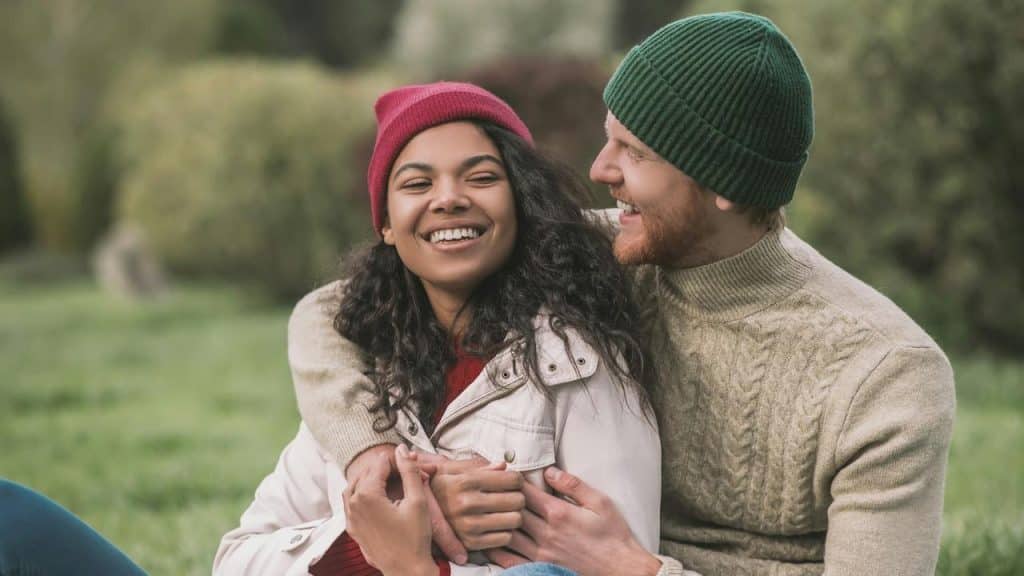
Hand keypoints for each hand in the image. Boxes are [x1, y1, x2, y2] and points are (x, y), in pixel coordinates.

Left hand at [344, 444, 439, 575]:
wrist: (407, 571)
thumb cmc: (414, 540)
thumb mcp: (417, 501)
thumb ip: (409, 472)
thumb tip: (402, 451)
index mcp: (367, 496)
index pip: (379, 465)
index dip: (396, 460)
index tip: (409, 462)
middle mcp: (353, 505)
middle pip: (365, 473)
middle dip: (383, 468)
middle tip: (403, 468)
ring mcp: (351, 518)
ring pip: (354, 487)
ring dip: (369, 479)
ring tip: (389, 478)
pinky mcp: (353, 529)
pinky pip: (350, 503)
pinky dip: (360, 493)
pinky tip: (375, 495)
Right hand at [430, 457, 525, 549]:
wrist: (415, 511)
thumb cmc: (438, 485)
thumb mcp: (452, 469)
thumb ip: (479, 466)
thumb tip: (504, 465)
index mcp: (466, 481)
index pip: (512, 479)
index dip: (517, 479)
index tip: (513, 482)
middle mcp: (467, 503)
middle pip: (518, 500)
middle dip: (518, 497)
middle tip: (511, 497)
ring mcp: (469, 525)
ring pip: (515, 520)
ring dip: (514, 515)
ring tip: (505, 511)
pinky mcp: (471, 543)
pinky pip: (505, 538)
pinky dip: (505, 532)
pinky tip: (496, 525)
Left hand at [495, 466, 660, 575]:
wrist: (621, 570)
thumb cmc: (613, 535)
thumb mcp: (600, 502)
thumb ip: (573, 485)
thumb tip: (550, 471)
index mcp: (559, 513)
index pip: (525, 492)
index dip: (512, 480)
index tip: (505, 472)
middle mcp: (546, 533)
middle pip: (511, 511)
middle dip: (500, 497)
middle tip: (490, 488)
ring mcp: (541, 553)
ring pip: (506, 534)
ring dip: (496, 521)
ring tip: (487, 511)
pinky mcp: (540, 568)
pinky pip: (510, 559)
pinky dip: (497, 549)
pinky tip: (490, 540)